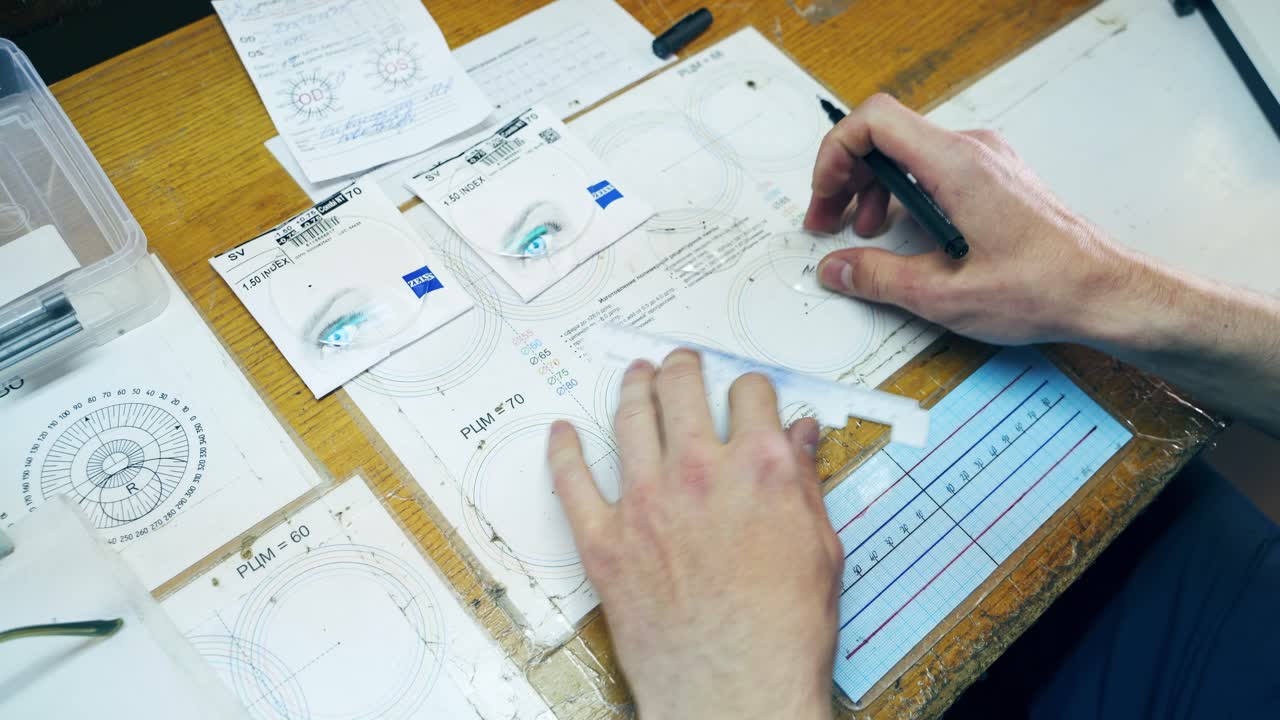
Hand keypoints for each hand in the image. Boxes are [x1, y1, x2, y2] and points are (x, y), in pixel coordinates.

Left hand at [547, 351, 841, 719]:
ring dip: (633, 387)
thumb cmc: (783, 632)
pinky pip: (571, 480)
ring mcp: (646, 502)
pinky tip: (562, 433)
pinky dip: (563, 451)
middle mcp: (700, 472)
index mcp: (760, 468)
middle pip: (683, 388)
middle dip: (683, 367)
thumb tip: (802, 439)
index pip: (751, 394)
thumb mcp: (820, 548)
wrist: (736, 689)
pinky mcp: (604, 540)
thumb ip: (805, 483)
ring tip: (635, 377)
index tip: (745, 394)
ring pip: (630, 417)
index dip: (749, 388)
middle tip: (680, 365)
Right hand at [804, 93, 1145, 346]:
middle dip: (847, 176)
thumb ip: (878, 278)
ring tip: (862, 232)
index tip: (826, 196)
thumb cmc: (1044, 288)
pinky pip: (934, 167)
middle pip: (887, 135)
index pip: (875, 121)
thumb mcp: (944, 295)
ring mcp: (987, 161)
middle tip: (828, 221)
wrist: (1105, 292)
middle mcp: (973, 151)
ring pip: (909, 151)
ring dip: (874, 187)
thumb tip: (837, 269)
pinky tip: (903, 233)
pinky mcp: (995, 178)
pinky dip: (905, 192)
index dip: (836, 153)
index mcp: (957, 166)